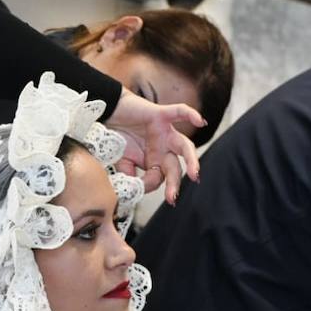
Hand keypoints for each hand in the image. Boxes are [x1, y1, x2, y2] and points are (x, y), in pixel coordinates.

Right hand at [105, 89, 204, 203]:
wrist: (110, 112)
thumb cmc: (118, 136)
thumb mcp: (121, 161)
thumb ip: (128, 175)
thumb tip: (135, 188)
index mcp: (156, 162)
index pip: (159, 178)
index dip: (148, 183)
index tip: (136, 186)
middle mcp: (164, 149)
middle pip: (175, 168)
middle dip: (174, 184)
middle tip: (172, 199)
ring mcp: (165, 132)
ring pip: (185, 146)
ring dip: (191, 160)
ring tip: (195, 174)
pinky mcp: (161, 114)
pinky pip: (179, 112)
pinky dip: (190, 115)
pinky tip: (200, 122)